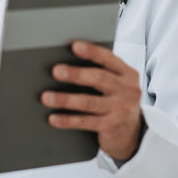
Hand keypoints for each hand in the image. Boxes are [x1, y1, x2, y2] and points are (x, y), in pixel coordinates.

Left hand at [40, 40, 142, 160]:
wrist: (131, 132)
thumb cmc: (116, 100)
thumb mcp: (116, 83)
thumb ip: (100, 71)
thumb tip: (64, 63)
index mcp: (127, 74)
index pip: (109, 59)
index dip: (92, 52)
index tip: (75, 46)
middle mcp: (127, 90)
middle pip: (99, 79)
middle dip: (76, 74)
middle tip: (56, 71)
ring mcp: (121, 110)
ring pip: (88, 102)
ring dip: (65, 99)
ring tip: (46, 97)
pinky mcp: (112, 127)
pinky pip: (85, 122)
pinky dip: (67, 120)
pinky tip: (53, 118)